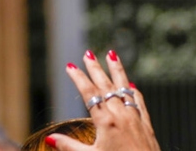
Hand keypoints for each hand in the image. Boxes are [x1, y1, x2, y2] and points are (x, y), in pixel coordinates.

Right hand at [45, 50, 160, 150]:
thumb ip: (69, 146)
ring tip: (111, 54)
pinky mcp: (146, 124)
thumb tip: (49, 138)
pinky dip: (133, 91)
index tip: (71, 66)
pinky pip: (138, 101)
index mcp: (105, 122)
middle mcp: (121, 115)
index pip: (89, 94)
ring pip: (124, 88)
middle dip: (95, 68)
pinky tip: (131, 84)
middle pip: (106, 86)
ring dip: (116, 70)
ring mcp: (135, 118)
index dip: (79, 79)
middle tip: (88, 53)